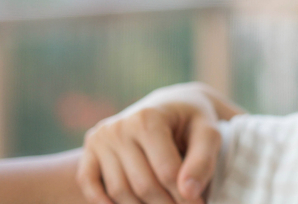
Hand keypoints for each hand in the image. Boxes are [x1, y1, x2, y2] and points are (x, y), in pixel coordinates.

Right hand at [76, 83, 237, 203]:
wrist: (172, 104)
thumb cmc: (193, 121)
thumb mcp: (208, 133)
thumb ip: (203, 161)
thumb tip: (189, 193)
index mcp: (148, 118)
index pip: (166, 172)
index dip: (184, 196)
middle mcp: (119, 127)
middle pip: (142, 184)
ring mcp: (101, 138)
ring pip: (118, 190)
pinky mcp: (89, 149)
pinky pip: (89, 184)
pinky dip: (104, 202)